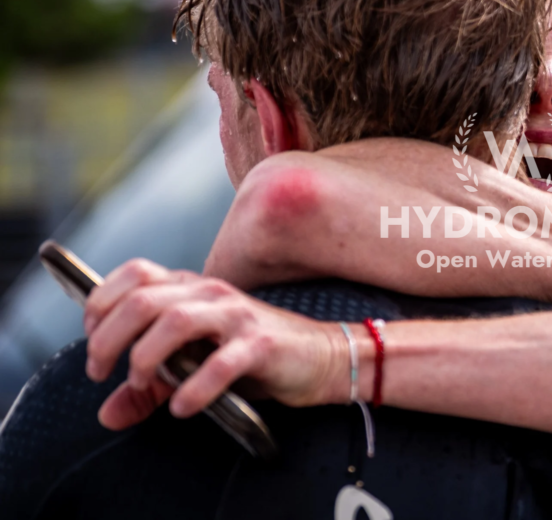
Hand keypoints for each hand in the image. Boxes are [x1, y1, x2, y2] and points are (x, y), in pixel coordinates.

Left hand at [82, 259, 346, 429]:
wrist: (321, 357)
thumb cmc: (256, 355)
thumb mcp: (195, 365)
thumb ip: (151, 386)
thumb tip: (109, 413)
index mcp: (193, 288)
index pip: (135, 274)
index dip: (101, 303)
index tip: (92, 338)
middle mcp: (211, 293)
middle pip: (143, 301)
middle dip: (109, 339)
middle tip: (101, 372)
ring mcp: (237, 316)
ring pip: (174, 321)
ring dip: (145, 357)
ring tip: (140, 385)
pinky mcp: (260, 344)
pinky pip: (219, 364)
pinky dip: (193, 389)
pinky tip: (183, 406)